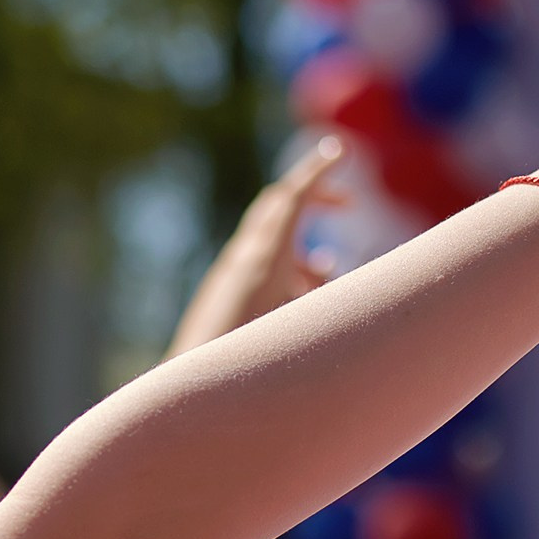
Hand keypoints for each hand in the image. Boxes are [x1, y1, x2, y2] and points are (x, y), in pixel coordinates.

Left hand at [167, 137, 350, 357]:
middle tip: (349, 205)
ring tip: (329, 272)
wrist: (189, 386)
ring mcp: (230, 275)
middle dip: (316, 200)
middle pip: (279, 207)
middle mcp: (243, 259)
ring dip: (305, 247)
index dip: (317, 171)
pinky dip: (288, 269)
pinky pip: (260, 264)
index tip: (339, 151)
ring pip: (272, 240)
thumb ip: (324, 298)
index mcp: (263, 258)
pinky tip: (302, 297)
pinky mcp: (223, 294)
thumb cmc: (247, 360)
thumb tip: (343, 274)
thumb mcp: (299, 325)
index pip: (292, 197)